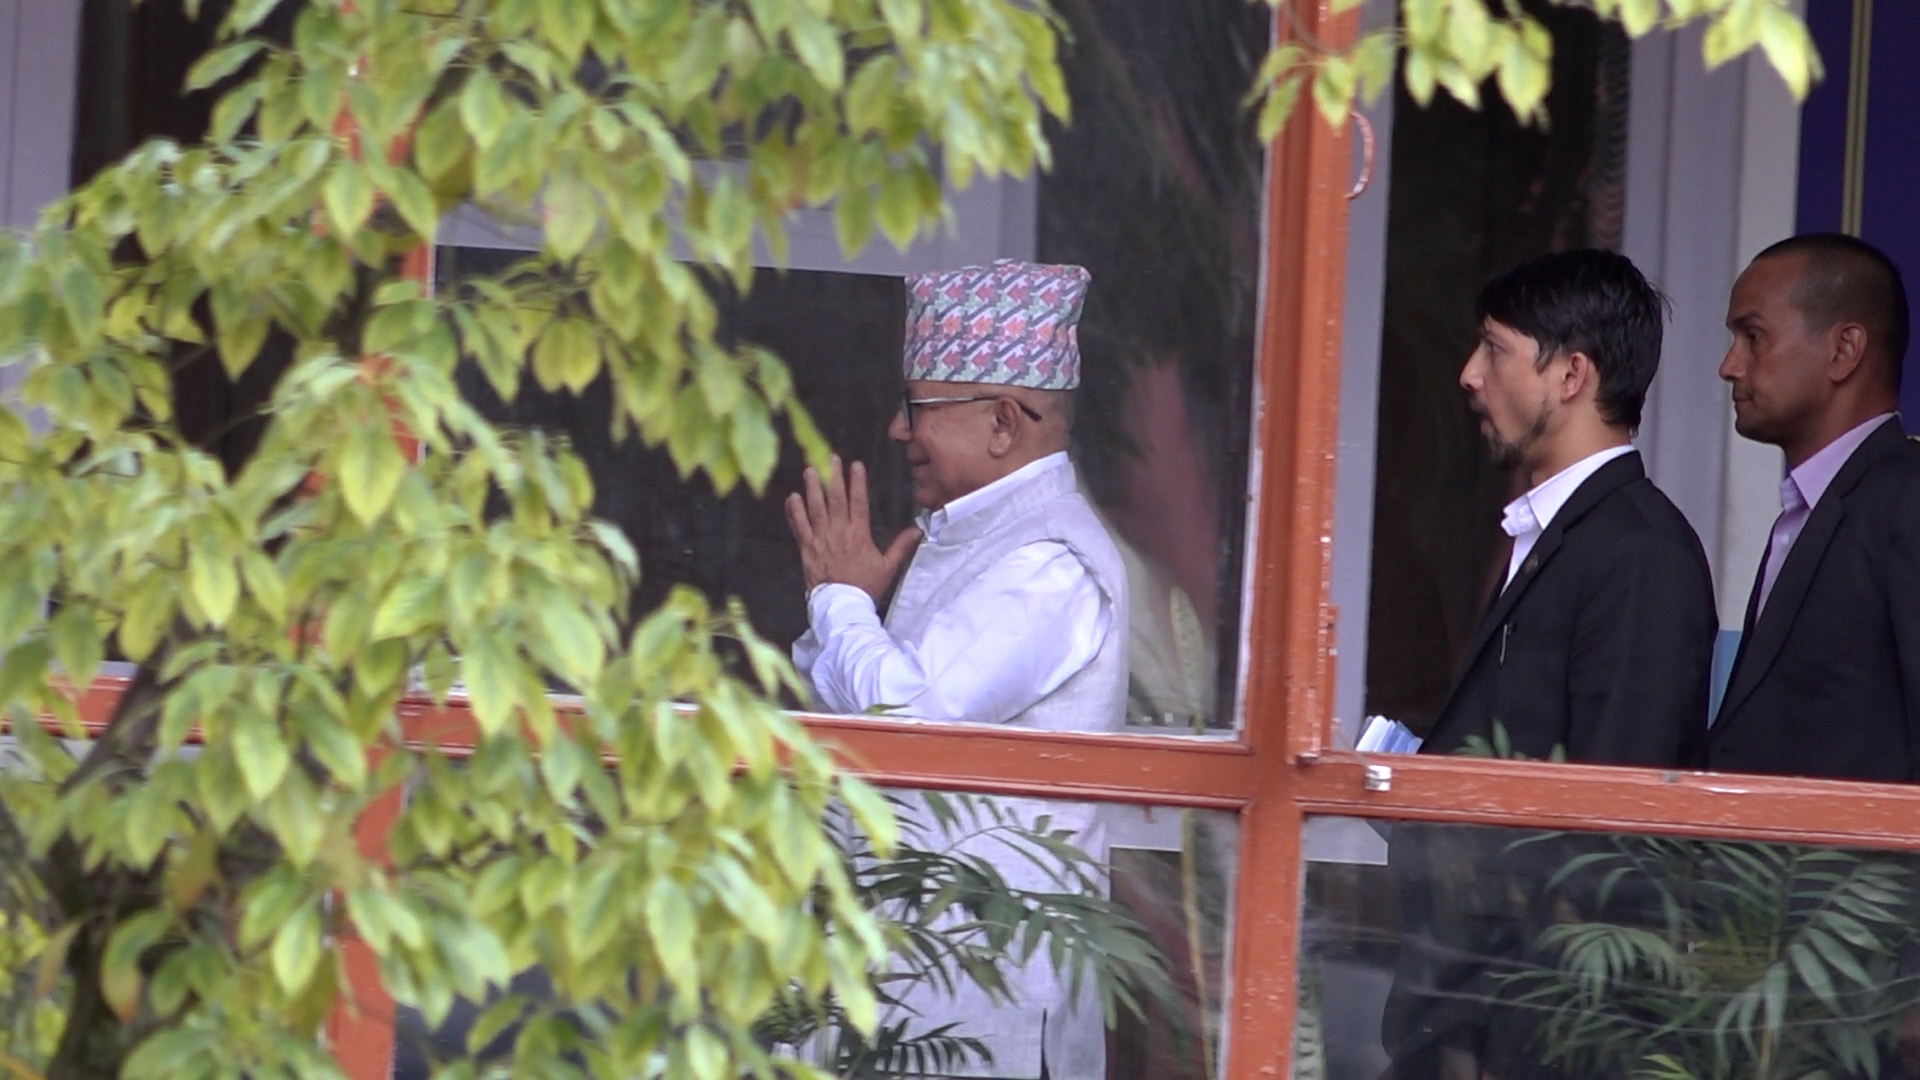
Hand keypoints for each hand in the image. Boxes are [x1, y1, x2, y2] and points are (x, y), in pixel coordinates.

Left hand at [785, 455, 921, 603]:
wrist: (842, 605)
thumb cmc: (866, 587)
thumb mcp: (888, 567)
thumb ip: (902, 546)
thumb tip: (918, 530)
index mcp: (859, 533)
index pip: (858, 500)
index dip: (857, 481)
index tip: (855, 464)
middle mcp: (839, 531)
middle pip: (835, 498)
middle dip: (833, 475)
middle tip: (830, 458)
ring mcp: (821, 539)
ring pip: (815, 507)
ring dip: (812, 487)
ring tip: (809, 469)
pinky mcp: (807, 548)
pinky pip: (799, 526)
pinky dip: (794, 511)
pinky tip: (792, 497)